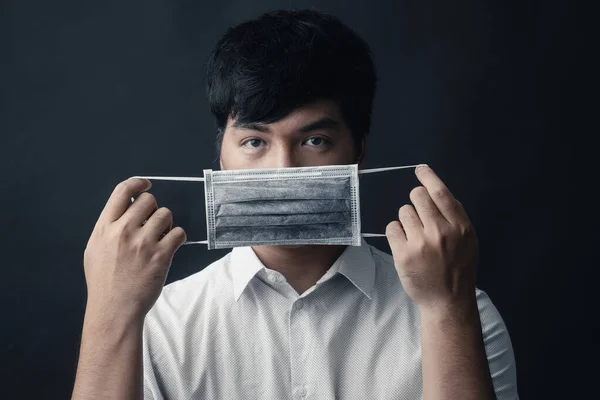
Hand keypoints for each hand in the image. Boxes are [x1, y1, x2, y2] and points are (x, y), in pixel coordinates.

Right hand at [83, 178, 186, 321]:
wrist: (114, 309)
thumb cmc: (104, 282)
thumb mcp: (94, 250)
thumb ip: (107, 229)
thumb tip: (123, 213)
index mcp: (105, 228)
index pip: (122, 192)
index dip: (137, 183)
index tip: (146, 184)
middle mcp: (123, 231)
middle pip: (148, 200)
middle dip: (153, 209)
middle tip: (153, 223)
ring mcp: (143, 243)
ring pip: (166, 214)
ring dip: (167, 224)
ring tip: (161, 237)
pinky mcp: (161, 255)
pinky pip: (179, 233)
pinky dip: (178, 237)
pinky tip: (171, 246)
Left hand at [385, 165, 477, 312]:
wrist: (448, 301)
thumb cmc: (458, 268)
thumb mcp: (468, 240)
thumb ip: (455, 216)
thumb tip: (437, 192)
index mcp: (460, 227)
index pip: (440, 193)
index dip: (428, 177)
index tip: (421, 170)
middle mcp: (440, 232)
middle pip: (417, 196)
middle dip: (416, 202)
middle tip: (420, 217)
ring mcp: (420, 243)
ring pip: (403, 211)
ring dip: (407, 220)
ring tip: (416, 237)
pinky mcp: (403, 254)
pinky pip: (391, 228)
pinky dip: (396, 233)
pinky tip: (405, 245)